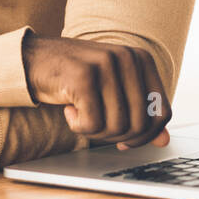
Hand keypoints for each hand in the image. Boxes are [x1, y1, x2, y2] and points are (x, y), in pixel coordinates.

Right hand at [22, 35, 172, 149]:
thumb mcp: (114, 90)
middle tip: (95, 125)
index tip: (124, 140)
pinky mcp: (83, 76)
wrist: (35, 59)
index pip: (162, 113)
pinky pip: (92, 124)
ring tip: (80, 113)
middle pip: (140, 124)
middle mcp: (128, 57)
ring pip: (117, 126)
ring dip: (95, 131)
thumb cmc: (78, 77)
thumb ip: (140, 112)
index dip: (146, 136)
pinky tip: (69, 110)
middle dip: (116, 136)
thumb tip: (163, 140)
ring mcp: (106, 64)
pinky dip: (78, 126)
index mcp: (142, 59)